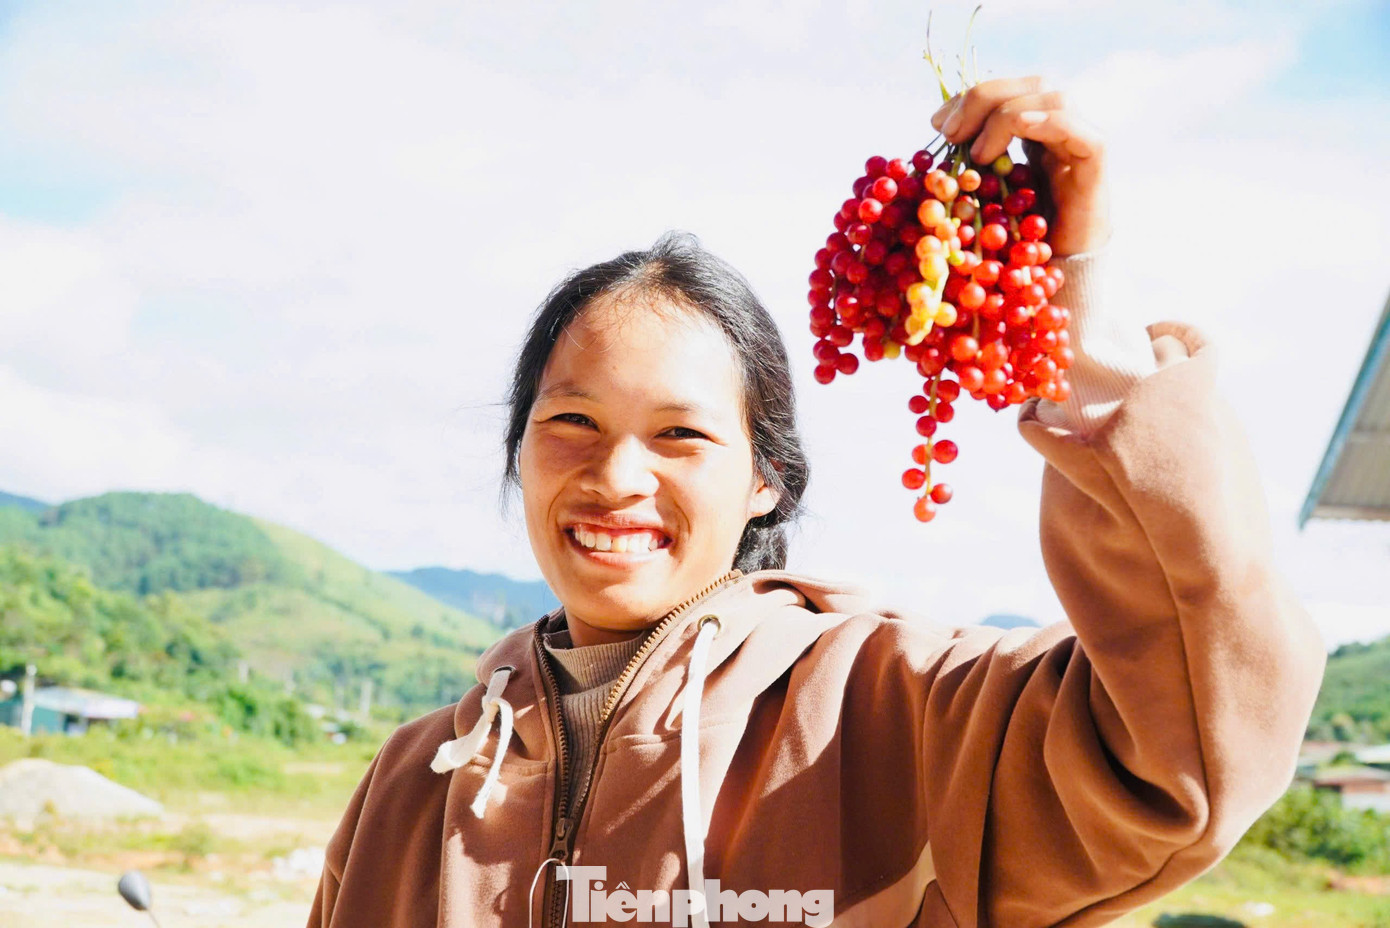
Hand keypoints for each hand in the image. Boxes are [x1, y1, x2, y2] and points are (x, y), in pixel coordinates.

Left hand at [930, 76, 1107, 256]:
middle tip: (948, 132)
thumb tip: (941, 128)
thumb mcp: (985, 191)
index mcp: (1036, 130)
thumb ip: (972, 159)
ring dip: (1006, 114)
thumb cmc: (1017, 238)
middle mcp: (1062, 129)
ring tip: (975, 152)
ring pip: (1054, 98)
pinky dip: (1043, 122)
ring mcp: (1081, 142)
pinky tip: (1015, 132)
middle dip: (982, 98)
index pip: (1008, 91)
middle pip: (1031, 84)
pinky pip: (1075, 128)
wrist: (1054, 273)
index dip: (970, 98)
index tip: (937, 123)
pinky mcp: (1095, 162)